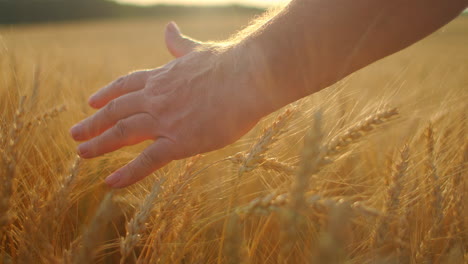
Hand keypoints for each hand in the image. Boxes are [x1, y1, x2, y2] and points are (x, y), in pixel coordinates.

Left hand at [70, 22, 265, 187]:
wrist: (248, 76)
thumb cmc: (229, 62)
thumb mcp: (197, 49)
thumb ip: (179, 43)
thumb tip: (169, 27)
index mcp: (162, 77)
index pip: (125, 86)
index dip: (106, 95)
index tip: (91, 103)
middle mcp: (156, 98)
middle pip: (116, 111)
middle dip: (93, 123)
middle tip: (75, 134)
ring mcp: (165, 120)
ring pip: (123, 133)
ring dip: (99, 145)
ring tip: (81, 154)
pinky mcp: (179, 141)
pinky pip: (147, 161)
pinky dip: (128, 173)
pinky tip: (111, 182)